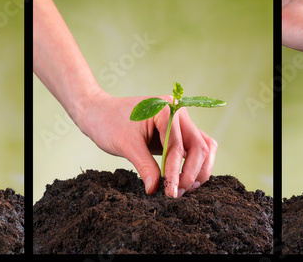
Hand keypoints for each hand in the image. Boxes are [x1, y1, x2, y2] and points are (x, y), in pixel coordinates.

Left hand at [74, 92, 217, 197]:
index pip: (178, 145)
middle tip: (176, 194)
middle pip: (200, 146)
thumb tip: (155, 190)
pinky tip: (184, 181)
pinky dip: (194, 165)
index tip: (170, 192)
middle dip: (191, 173)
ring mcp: (180, 122)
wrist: (98, 113)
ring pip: (204, 147)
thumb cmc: (109, 123)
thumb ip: (144, 166)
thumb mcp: (126, 145)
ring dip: (199, 170)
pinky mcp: (178, 132)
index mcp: (166, 109)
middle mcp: (179, 113)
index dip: (175, 172)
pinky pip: (195, 148)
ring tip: (183, 190)